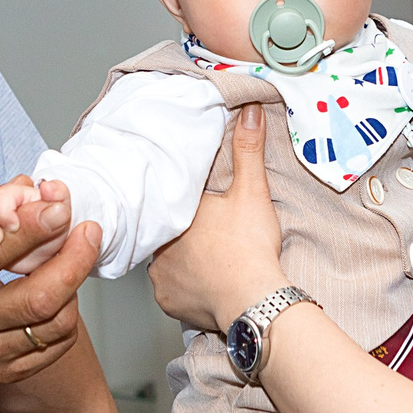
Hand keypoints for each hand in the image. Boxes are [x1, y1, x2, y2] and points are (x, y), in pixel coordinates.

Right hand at [0, 181, 100, 384]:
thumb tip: (31, 187)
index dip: (33, 229)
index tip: (60, 207)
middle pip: (38, 298)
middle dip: (74, 261)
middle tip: (89, 231)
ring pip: (56, 324)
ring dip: (73, 286)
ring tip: (68, 262)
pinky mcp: (5, 372)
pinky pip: (57, 345)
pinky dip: (67, 314)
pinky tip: (59, 293)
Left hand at [147, 108, 287, 333]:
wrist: (253, 299)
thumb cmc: (249, 245)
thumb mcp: (251, 191)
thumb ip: (248, 149)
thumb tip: (248, 110)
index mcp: (176, 213)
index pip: (172, 201)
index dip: (186, 203)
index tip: (201, 208)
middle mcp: (159, 244)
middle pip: (168, 232)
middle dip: (185, 233)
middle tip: (210, 236)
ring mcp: (161, 277)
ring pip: (167, 262)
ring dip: (183, 262)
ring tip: (210, 262)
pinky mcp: (168, 302)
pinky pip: (172, 292)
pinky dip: (186, 289)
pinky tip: (204, 285)